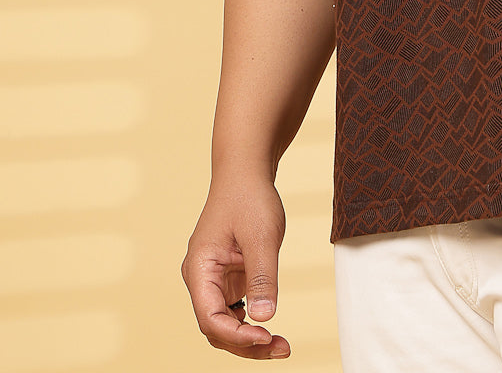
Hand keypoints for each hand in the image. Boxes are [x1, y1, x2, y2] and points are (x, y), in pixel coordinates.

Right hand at [182, 176, 290, 358]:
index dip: (237, 336)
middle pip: (217, 328)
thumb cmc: (249, 197)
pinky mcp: (227, 278)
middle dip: (246, 344)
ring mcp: (213, 280)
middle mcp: (201, 279)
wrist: (246, 172)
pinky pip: (234, 310)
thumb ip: (262, 277)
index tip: (266, 337)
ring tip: (281, 345)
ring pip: (226, 323)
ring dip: (250, 338)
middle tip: (282, 348)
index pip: (210, 318)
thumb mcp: (261, 236)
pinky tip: (270, 327)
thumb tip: (265, 318)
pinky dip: (251, 322)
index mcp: (199, 269)